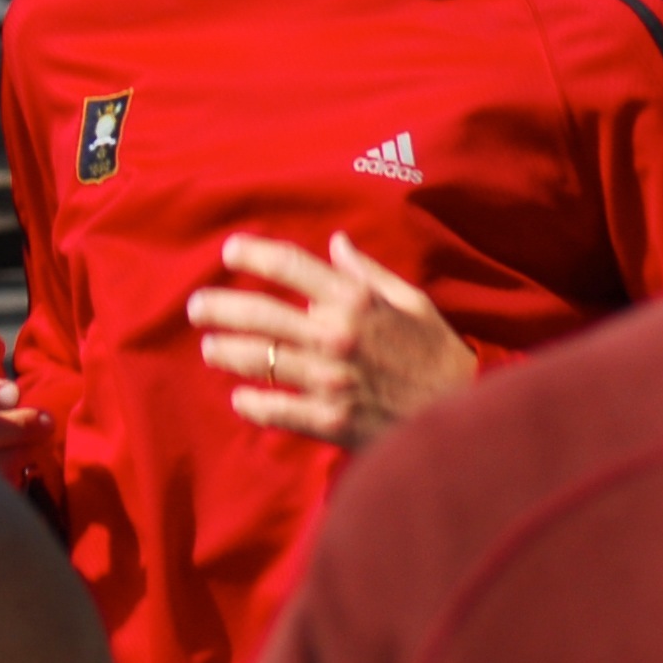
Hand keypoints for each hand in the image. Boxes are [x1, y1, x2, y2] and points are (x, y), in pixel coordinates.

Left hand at [187, 231, 474, 450]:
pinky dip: (254, 404)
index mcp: (358, 301)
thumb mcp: (412, 302)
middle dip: (220, 307)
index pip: (293, 267)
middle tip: (197, 307)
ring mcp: (331, 379)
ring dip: (227, 352)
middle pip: (261, 313)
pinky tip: (241, 398)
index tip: (230, 251)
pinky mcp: (332, 420)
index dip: (254, 254)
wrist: (465, 414)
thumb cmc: (438, 354)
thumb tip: (335, 243)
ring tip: (211, 347)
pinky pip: (278, 409)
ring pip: (260, 360)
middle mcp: (338, 335)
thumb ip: (367, 273)